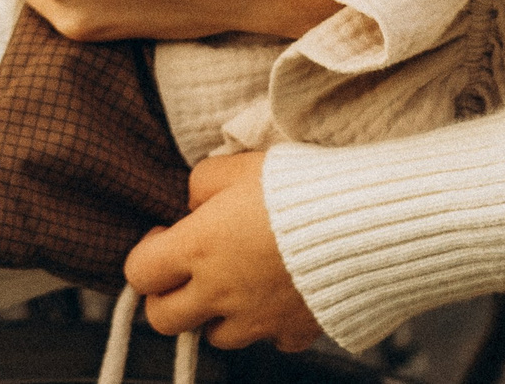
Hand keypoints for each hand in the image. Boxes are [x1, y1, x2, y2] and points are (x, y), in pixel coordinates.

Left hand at [127, 152, 320, 351]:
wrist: (364, 222)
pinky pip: (271, 340)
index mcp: (198, 249)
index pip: (139, 273)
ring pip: (215, 336)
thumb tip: (193, 204)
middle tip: (186, 271)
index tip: (167, 235)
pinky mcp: (294, 332)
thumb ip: (201, 184)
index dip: (147, 254)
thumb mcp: (238, 164)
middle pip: (163, 319)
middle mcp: (221, 292)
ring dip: (217, 313)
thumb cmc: (299, 187)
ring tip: (237, 280)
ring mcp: (258, 319)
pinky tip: (279, 294)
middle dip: (166, 296)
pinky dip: (269, 324)